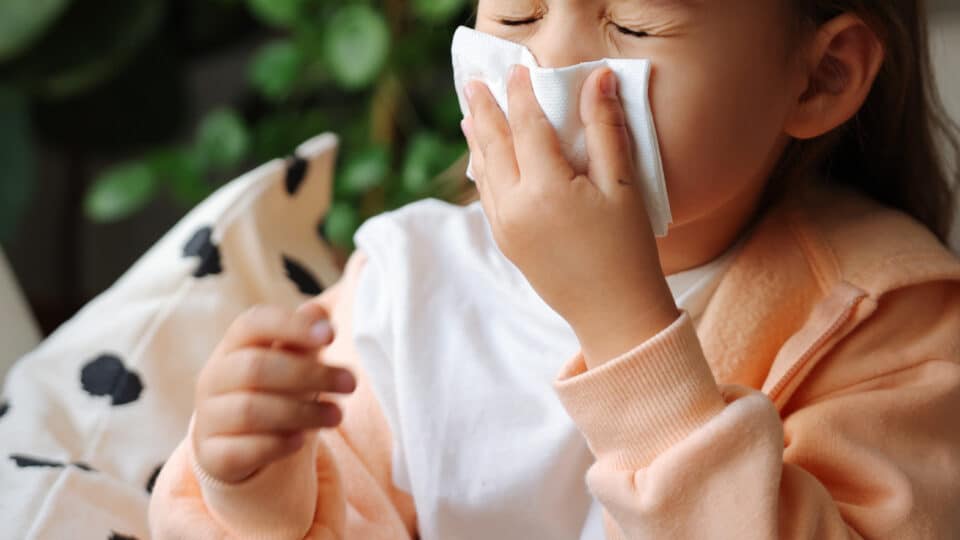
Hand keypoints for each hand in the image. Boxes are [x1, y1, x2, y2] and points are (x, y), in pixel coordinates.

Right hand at [193, 303, 355, 483]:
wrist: (238, 444)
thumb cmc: (273, 390)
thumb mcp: (290, 360)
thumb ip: (303, 336)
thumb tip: (319, 314)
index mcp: (233, 346)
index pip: (253, 323)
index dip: (291, 326)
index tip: (331, 335)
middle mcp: (214, 378)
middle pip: (256, 368)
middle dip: (310, 374)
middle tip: (350, 383)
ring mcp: (209, 418)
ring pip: (250, 410)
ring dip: (302, 412)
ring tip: (337, 415)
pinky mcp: (213, 456)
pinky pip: (241, 450)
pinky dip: (275, 444)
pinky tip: (301, 441)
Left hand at [461, 65, 678, 364]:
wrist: (613, 313)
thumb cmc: (627, 249)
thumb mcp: (623, 185)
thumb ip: (605, 129)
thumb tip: (597, 78)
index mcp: (545, 188)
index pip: (527, 126)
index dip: (522, 93)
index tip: (518, 69)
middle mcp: (515, 207)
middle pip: (494, 145)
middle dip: (484, 110)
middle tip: (473, 82)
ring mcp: (505, 227)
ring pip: (484, 172)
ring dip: (477, 139)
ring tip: (470, 115)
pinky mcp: (506, 243)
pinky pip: (486, 197)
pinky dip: (483, 171)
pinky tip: (484, 160)